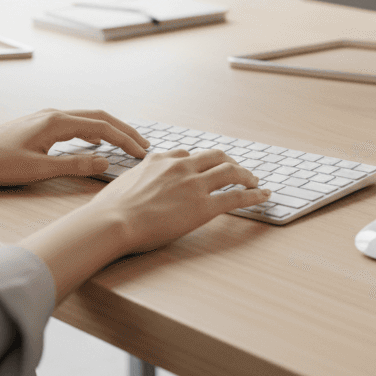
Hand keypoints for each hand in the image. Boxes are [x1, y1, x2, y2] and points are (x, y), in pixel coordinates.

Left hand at [0, 109, 149, 185]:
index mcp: (57, 122)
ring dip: (110, 130)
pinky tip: (95, 143)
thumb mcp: (37, 170)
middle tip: (143, 146)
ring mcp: (47, 117)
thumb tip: (105, 162)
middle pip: (100, 117)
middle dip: (124, 130)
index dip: (125, 140)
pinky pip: (76, 123)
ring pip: (88, 118)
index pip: (102, 127)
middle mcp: (55, 114)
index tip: (142, 153)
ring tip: (126, 143)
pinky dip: (94, 131)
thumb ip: (73, 165)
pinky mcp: (40, 124)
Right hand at [85, 148, 270, 255]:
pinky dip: (254, 194)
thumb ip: (138, 178)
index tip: (206, 167)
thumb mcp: (124, 182)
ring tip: (254, 181)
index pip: (186, 153)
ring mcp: (193, 185)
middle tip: (238, 171)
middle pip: (215, 156)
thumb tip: (134, 184)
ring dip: (246, 175)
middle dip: (229, 162)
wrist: (112, 221)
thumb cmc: (111, 209)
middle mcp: (180, 166)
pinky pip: (236, 197)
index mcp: (160, 160)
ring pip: (230, 171)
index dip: (200, 161)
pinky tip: (264, 195)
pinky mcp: (203, 207)